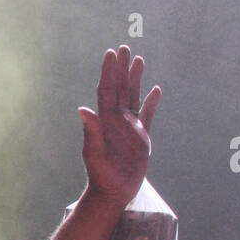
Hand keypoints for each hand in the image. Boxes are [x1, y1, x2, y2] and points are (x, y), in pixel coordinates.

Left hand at [78, 44, 160, 206]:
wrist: (113, 191)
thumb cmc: (101, 174)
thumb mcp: (94, 153)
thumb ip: (91, 131)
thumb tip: (83, 109)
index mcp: (106, 120)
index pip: (107, 90)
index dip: (109, 72)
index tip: (110, 53)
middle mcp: (118, 120)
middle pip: (121, 88)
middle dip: (122, 68)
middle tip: (124, 48)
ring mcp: (130, 127)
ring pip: (134, 97)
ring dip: (136, 79)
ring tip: (139, 60)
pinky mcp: (142, 138)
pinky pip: (148, 116)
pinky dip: (152, 103)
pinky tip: (156, 90)